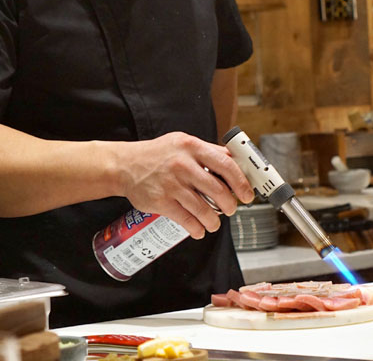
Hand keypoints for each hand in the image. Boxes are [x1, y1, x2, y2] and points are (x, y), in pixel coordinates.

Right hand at [116, 132, 254, 238]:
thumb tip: (237, 161)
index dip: (241, 182)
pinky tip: (199, 230)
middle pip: (218, 189)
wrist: (125, 165)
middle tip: (231, 209)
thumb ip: (209, 151)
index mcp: (192, 147)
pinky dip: (197, 229)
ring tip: (214, 223)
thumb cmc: (158, 154)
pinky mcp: (161, 201)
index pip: (226, 164)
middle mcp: (183, 164)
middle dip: (230, 205)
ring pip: (203, 209)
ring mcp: (171, 184)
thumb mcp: (184, 143)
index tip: (247, 194)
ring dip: (214, 221)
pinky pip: (186, 220)